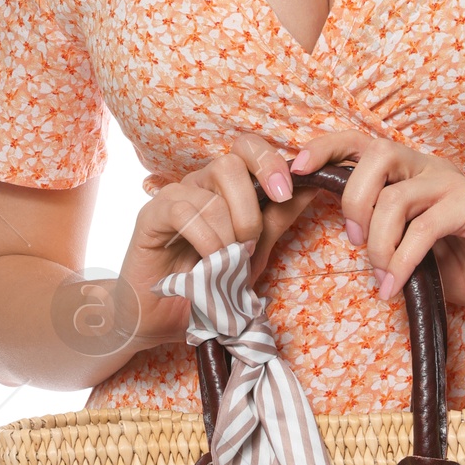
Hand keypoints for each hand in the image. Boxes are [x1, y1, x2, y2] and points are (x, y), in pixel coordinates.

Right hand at [116, 131, 317, 349]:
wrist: (165, 316)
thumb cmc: (210, 283)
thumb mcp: (254, 251)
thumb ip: (278, 218)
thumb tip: (313, 185)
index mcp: (226, 187)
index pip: (248, 147)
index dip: (270, 163)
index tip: (286, 194)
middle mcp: (200, 184)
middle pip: (231, 162)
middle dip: (250, 206)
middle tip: (250, 242)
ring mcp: (173, 196)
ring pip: (211, 190)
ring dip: (228, 231)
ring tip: (227, 262)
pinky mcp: (151, 215)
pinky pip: (184, 211)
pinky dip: (205, 239)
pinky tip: (208, 262)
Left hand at [290, 131, 464, 313]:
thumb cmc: (456, 265)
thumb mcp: (404, 245)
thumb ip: (375, 228)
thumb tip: (330, 228)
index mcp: (408, 170)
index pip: (359, 141)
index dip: (324, 147)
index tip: (293, 170)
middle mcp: (428, 167)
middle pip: (373, 157)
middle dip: (352, 201)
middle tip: (353, 241)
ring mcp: (452, 183)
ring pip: (394, 199)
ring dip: (377, 245)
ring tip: (380, 276)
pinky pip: (423, 229)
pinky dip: (401, 262)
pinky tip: (394, 287)